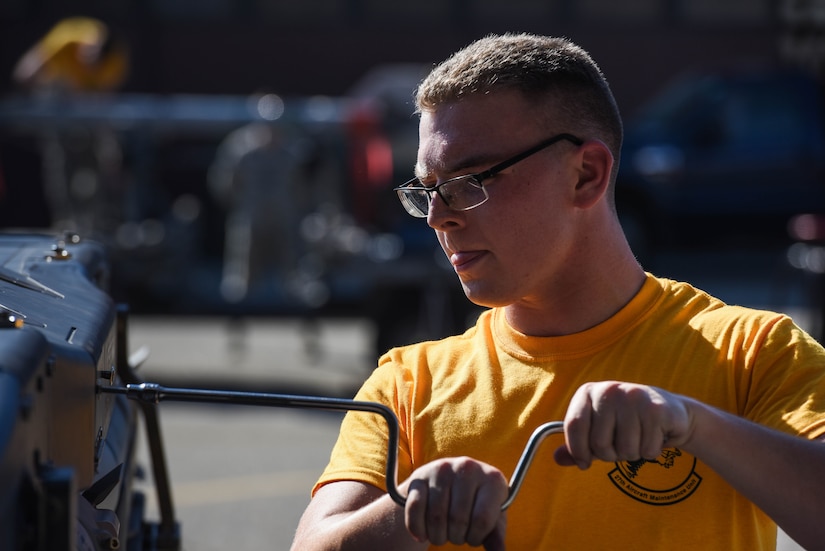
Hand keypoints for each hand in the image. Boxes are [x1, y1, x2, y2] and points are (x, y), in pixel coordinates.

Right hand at [403, 457, 507, 549]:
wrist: (448, 482)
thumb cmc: (475, 504)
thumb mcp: (491, 516)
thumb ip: (495, 535)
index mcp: (492, 478)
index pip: (482, 519)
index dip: (476, 537)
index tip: (474, 536)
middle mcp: (467, 468)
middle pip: (458, 520)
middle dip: (457, 537)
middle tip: (457, 535)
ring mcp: (442, 469)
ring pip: (436, 517)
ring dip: (438, 536)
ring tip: (443, 534)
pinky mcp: (419, 476)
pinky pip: (415, 510)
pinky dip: (417, 528)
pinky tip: (422, 535)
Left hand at [554, 381, 694, 469]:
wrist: (669, 411)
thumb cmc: (627, 423)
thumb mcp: (598, 430)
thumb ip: (578, 445)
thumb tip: (557, 459)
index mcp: (588, 392)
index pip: (574, 426)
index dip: (577, 451)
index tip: (584, 463)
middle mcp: (608, 390)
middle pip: (599, 442)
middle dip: (610, 455)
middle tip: (621, 445)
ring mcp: (633, 397)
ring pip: (625, 449)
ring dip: (632, 453)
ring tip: (638, 438)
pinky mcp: (656, 409)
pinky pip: (647, 449)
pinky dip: (651, 451)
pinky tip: (654, 435)